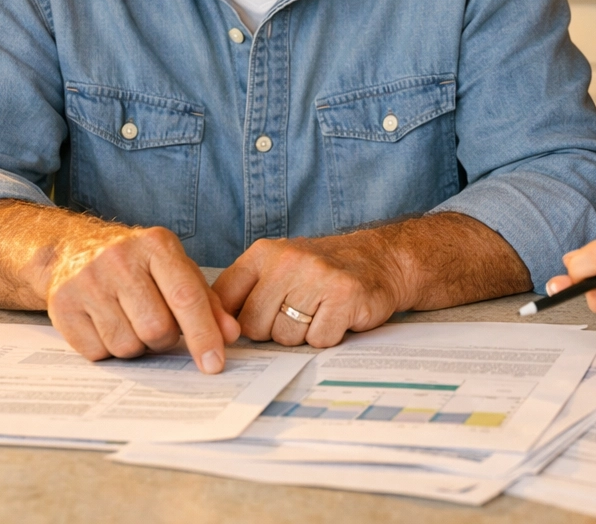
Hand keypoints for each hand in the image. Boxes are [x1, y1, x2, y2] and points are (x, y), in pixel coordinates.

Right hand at [41, 223, 240, 373]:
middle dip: (165, 339)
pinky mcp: (61, 305)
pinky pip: (97, 353)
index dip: (204, 335)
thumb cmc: (137, 264)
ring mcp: (86, 281)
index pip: (186, 297)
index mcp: (156, 245)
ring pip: (127, 345)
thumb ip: (207, 301)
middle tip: (158, 326)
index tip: (215, 364)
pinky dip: (108, 350)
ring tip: (130, 320)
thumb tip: (230, 335)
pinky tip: (106, 324)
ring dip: (136, 346)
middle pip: (157, 329)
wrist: (73, 248)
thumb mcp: (176, 269)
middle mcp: (119, 258)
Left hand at [214, 232, 407, 347]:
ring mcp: (316, 277)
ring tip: (319, 313)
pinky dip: (328, 337)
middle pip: (254, 326)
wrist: (382, 259)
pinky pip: (318, 340)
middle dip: (273, 331)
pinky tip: (337, 317)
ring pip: (286, 337)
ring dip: (303, 336)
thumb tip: (213, 331)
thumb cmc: (324, 272)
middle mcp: (288, 261)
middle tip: (297, 314)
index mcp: (264, 253)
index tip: (249, 326)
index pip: (224, 300)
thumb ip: (248, 291)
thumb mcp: (280, 267)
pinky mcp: (343, 296)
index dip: (234, 323)